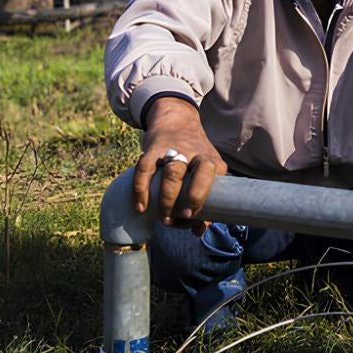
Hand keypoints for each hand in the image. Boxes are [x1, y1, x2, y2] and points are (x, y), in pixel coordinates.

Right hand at [133, 96, 225, 228]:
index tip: (191, 220)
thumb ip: (205, 200)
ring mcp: (174, 149)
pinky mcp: (153, 148)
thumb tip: (199, 231)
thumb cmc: (194, 158)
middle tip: (176, 220)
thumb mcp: (206, 173)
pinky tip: (140, 207)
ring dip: (166, 200)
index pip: (210, 180)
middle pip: (194, 175)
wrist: (177, 121)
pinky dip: (141, 189)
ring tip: (162, 218)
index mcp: (212, 162)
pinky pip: (144, 168)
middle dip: (186, 200)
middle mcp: (194, 154)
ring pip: (171, 173)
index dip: (200, 201)